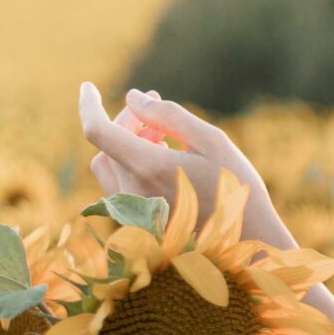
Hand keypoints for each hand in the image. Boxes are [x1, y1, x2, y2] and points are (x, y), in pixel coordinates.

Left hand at [78, 84, 292, 249]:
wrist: (245, 246)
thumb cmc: (235, 190)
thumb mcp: (213, 142)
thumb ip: (170, 115)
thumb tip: (133, 98)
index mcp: (148, 167)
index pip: (97, 130)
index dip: (89, 105)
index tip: (87, 88)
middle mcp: (132, 191)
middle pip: (109, 143)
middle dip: (128, 119)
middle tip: (155, 103)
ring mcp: (132, 210)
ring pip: (109, 164)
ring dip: (126, 141)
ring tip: (161, 135)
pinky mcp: (135, 223)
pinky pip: (118, 184)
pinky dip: (131, 163)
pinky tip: (162, 159)